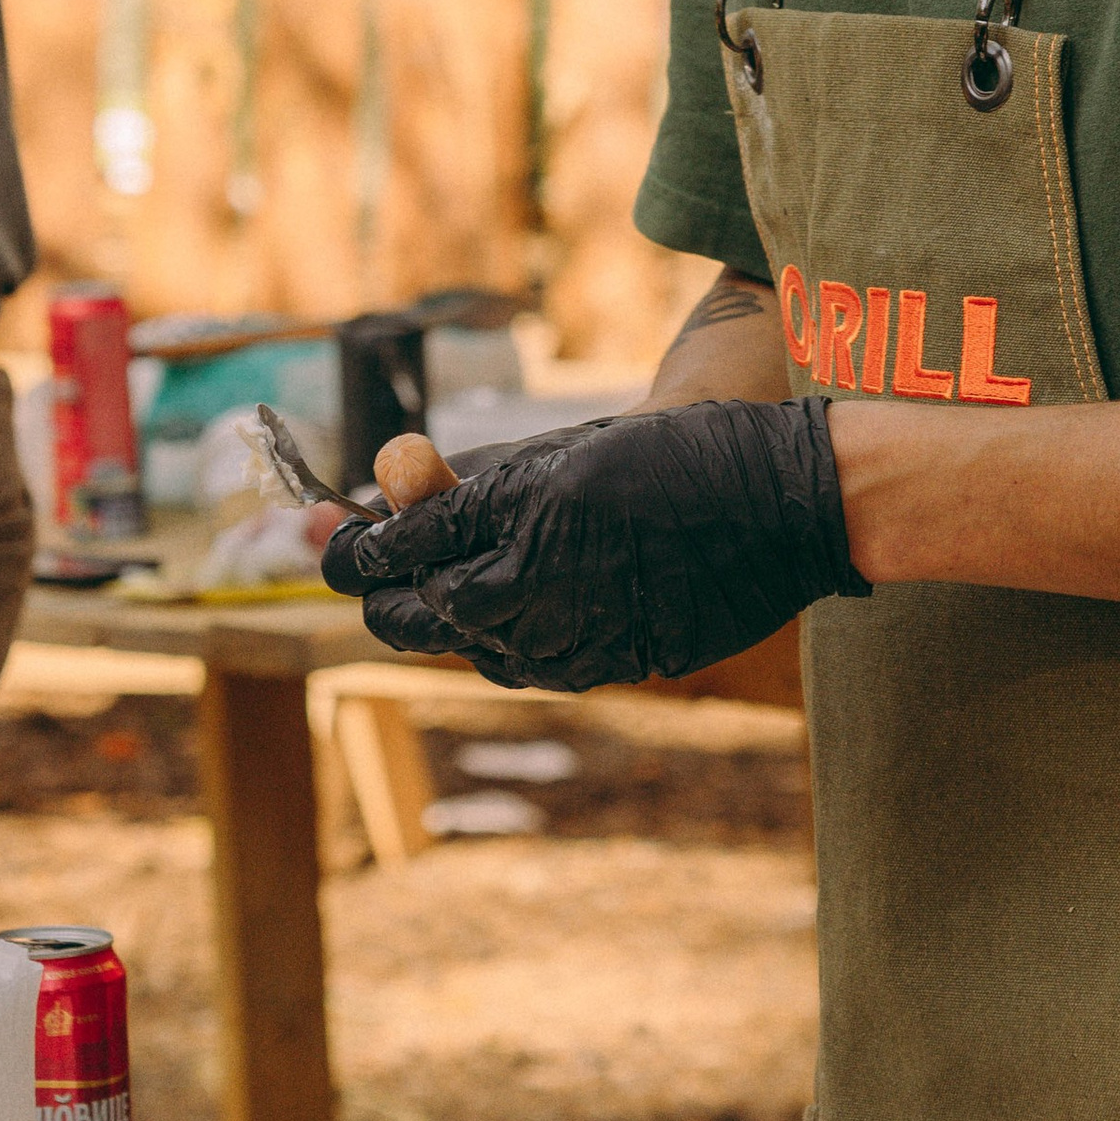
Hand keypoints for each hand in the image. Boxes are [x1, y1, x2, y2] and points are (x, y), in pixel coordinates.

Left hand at [319, 397, 865, 689]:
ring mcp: (566, 641)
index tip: (337, 538)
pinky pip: (523, 665)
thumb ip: (471, 483)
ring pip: (464, 649)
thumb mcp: (561, 452)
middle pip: (410, 617)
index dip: (348, 549)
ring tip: (452, 581)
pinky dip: (501, 639)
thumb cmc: (674, 459)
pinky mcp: (602, 667)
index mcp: (510, 519)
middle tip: (377, 567)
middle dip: (382, 594)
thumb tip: (382, 484)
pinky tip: (517, 608)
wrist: (781, 509)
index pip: (387, 554)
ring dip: (444, 619)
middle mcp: (528, 591)